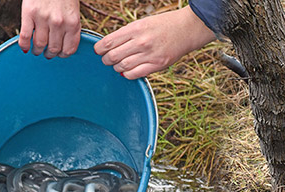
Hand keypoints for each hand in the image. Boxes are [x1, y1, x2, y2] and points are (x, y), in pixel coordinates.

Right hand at [19, 0, 80, 57]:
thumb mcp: (72, 11)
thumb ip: (70, 28)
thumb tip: (63, 48)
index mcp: (72, 23)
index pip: (68, 50)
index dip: (62, 54)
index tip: (58, 53)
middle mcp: (59, 23)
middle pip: (53, 49)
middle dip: (49, 54)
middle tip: (46, 53)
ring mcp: (44, 18)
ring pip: (39, 44)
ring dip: (36, 51)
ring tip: (35, 50)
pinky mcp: (29, 12)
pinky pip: (25, 36)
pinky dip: (24, 44)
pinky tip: (24, 47)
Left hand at [94, 7, 215, 79]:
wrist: (185, 30)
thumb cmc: (163, 25)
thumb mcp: (143, 23)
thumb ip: (128, 35)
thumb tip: (111, 48)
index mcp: (135, 28)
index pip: (109, 42)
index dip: (100, 48)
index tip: (99, 51)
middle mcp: (140, 42)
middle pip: (113, 56)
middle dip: (106, 60)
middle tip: (106, 60)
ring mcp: (149, 55)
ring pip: (122, 67)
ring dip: (116, 68)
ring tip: (117, 65)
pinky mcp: (157, 65)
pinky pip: (134, 74)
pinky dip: (127, 74)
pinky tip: (127, 71)